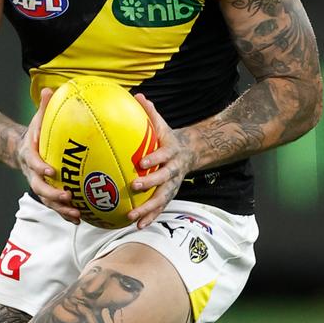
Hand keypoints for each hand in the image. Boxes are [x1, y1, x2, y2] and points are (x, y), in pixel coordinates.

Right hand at [16, 88, 80, 222]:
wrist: (22, 150)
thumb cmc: (36, 132)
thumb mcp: (37, 118)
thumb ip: (44, 107)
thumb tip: (50, 88)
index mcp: (30, 155)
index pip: (34, 163)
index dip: (41, 168)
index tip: (52, 170)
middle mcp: (33, 173)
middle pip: (39, 188)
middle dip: (53, 195)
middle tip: (68, 197)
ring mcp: (40, 185)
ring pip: (48, 201)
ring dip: (61, 209)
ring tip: (76, 214)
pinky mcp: (48, 192)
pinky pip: (56, 206)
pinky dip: (66, 213)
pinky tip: (81, 219)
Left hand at [128, 95, 193, 228]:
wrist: (190, 152)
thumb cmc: (167, 138)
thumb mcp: (162, 125)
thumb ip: (150, 113)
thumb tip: (138, 96)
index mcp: (171, 152)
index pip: (163, 155)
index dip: (154, 158)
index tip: (142, 162)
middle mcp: (173, 170)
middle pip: (163, 179)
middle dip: (150, 184)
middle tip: (135, 187)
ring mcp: (172, 184)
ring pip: (161, 198)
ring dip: (148, 209)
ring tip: (133, 217)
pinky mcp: (169, 194)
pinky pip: (160, 208)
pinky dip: (150, 217)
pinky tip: (137, 226)